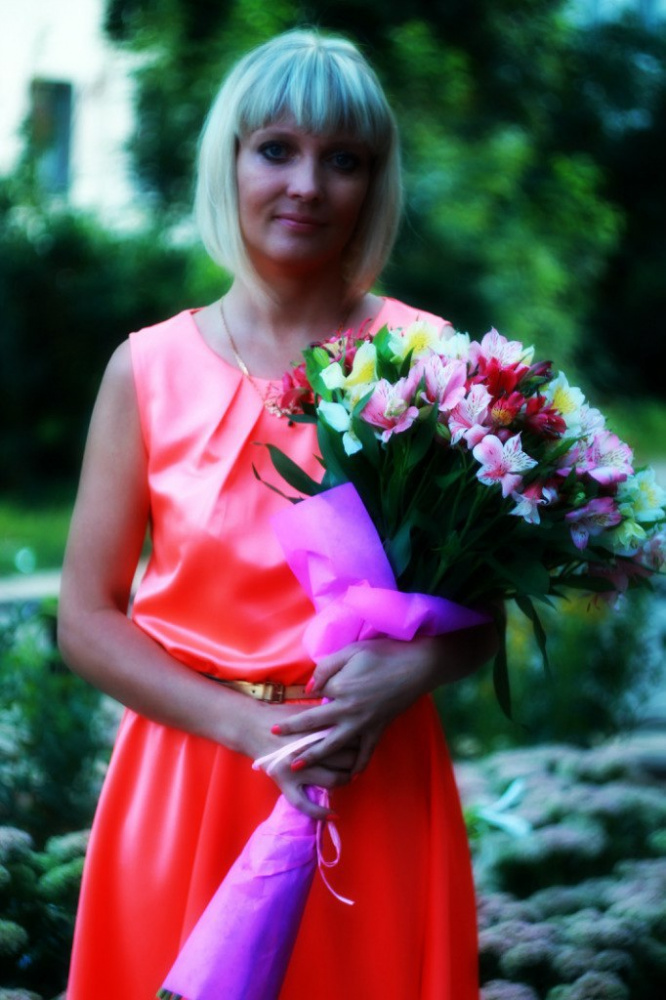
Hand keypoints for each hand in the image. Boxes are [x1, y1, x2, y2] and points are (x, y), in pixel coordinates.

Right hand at [244, 701, 359, 819]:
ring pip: (332, 780)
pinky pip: (304, 804)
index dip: (359, 742)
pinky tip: (334, 815)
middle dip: (355, 761)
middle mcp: (309, 750)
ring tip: (348, 778)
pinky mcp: (284, 783)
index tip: (361, 743)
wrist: (252, 726)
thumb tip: (351, 722)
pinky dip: (320, 812)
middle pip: (345, 760)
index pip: (349, 739)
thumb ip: (328, 717)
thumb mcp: (307, 711)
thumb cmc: (282, 717)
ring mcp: (296, 769)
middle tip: (357, 760)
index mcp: (316, 729)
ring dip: (345, 780)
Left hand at [271, 636, 442, 777]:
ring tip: (297, 767)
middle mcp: (349, 711)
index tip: (277, 721)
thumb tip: (310, 689)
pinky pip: (366, 753)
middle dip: (293, 736)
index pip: (312, 700)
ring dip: (313, 757)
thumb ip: (326, 668)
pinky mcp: (378, 730)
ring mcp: (364, 724)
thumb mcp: (350, 652)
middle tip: (274, 744)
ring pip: (334, 746)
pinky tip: (349, 778)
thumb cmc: (383, 654)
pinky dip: (357, 767)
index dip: (297, 707)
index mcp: (340, 689)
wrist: (416, 666)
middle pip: (315, 728)